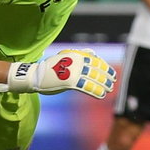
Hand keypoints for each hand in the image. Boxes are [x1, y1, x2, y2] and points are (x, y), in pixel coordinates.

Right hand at [1, 49, 116, 98]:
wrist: (36, 75)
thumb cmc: (50, 68)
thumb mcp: (65, 56)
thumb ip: (79, 56)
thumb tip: (94, 55)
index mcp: (77, 55)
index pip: (96, 61)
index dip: (105, 68)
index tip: (111, 73)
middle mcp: (77, 61)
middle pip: (97, 69)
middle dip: (106, 76)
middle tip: (113, 81)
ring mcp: (74, 71)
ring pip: (94, 78)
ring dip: (103, 84)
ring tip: (109, 89)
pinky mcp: (70, 81)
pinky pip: (87, 87)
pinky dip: (96, 91)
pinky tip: (101, 95)